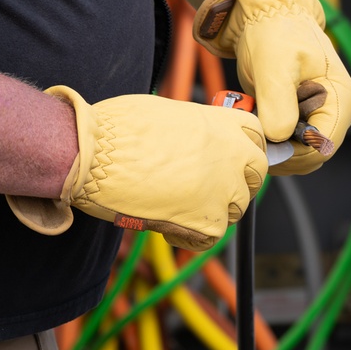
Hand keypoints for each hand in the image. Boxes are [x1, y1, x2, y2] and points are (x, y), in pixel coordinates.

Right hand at [7, 87, 266, 248]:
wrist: (92, 155)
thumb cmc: (117, 128)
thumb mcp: (166, 113)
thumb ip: (195, 128)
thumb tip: (196, 141)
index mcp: (220, 122)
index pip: (258, 136)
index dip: (243, 148)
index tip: (230, 157)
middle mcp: (229, 154)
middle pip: (254, 174)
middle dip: (234, 181)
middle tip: (205, 186)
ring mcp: (220, 189)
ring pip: (234, 208)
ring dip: (212, 209)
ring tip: (178, 204)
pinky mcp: (205, 222)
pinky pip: (212, 237)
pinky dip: (192, 235)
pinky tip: (169, 225)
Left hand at [193, 0, 350, 175]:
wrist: (267, 16)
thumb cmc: (275, 32)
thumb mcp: (274, 65)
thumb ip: (279, 103)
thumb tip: (279, 138)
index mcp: (341, 97)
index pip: (323, 147)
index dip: (292, 153)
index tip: (263, 142)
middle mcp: (337, 110)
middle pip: (312, 155)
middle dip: (282, 151)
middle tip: (253, 132)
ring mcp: (321, 114)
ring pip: (301, 153)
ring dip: (275, 146)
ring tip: (254, 121)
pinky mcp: (304, 116)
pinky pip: (291, 143)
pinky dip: (272, 139)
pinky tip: (257, 120)